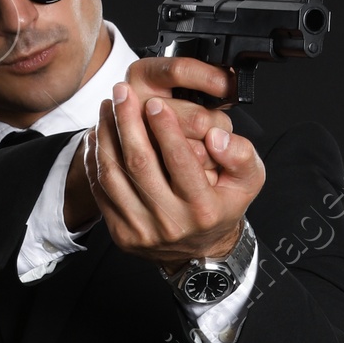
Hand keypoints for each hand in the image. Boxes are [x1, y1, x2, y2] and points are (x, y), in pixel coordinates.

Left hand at [62, 54, 233, 231]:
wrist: (200, 250)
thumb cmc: (221, 207)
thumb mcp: (248, 181)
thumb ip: (240, 154)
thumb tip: (216, 136)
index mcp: (203, 209)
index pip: (180, 161)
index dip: (165, 127)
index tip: (154, 101)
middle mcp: (171, 223)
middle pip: (140, 164)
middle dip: (128, 122)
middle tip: (122, 91)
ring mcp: (142, 231)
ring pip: (114, 176)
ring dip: (107, 136)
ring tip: (109, 107)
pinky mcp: (121, 234)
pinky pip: (101, 191)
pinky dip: (96, 159)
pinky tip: (100, 134)